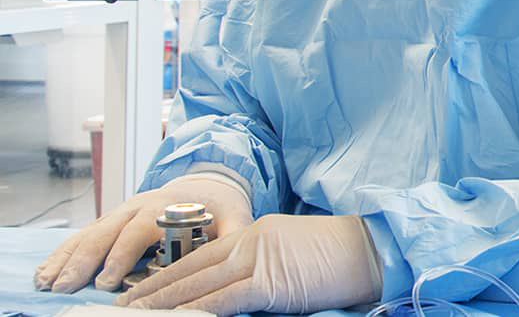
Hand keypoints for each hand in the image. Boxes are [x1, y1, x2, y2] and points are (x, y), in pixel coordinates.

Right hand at [36, 173, 253, 292]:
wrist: (210, 184)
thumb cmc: (221, 207)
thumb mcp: (234, 219)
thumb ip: (233, 236)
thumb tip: (234, 258)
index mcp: (164, 207)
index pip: (138, 232)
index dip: (121, 256)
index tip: (107, 281)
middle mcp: (137, 208)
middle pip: (105, 234)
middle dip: (83, 262)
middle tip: (66, 286)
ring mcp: (120, 213)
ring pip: (88, 235)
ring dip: (66, 259)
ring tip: (47, 282)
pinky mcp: (111, 222)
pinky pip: (82, 236)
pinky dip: (62, 254)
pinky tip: (46, 271)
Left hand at [116, 214, 381, 314]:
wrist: (371, 249)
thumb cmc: (340, 255)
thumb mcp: (291, 254)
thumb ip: (259, 267)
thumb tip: (233, 291)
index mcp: (255, 232)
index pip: (200, 255)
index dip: (168, 272)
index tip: (143, 287)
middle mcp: (250, 241)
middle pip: (191, 267)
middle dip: (154, 287)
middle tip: (124, 302)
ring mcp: (258, 260)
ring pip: (199, 284)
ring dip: (165, 301)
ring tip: (137, 313)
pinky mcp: (269, 282)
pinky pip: (224, 299)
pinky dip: (199, 309)